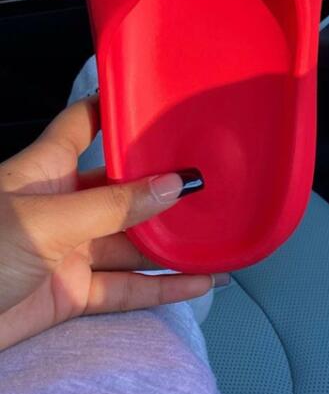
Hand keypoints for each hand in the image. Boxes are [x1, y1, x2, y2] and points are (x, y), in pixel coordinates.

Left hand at [0, 97, 212, 349]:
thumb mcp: (44, 220)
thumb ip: (114, 206)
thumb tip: (174, 184)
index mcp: (45, 170)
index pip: (84, 123)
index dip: (118, 108)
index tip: (160, 98)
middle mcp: (61, 205)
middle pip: (123, 188)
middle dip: (164, 185)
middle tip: (211, 178)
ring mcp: (67, 251)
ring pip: (131, 241)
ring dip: (172, 242)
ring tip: (217, 232)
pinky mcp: (69, 295)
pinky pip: (125, 288)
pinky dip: (162, 288)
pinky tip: (198, 281)